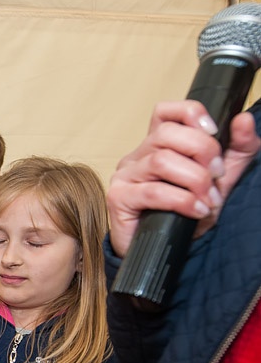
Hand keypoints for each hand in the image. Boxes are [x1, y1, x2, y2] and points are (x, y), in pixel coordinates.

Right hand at [107, 100, 259, 257]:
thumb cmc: (186, 214)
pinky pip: (153, 191)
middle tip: (216, 175)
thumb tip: (243, 120)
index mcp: (158, 145)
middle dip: (202, 151)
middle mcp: (138, 156)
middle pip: (166, 134)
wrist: (165, 250)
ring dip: (194, 180)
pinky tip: (196, 211)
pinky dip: (182, 200)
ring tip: (207, 200)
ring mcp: (125, 176)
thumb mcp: (219, 179)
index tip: (213, 131)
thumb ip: (235, 150)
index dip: (189, 112)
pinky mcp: (119, 198)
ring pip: (161, 161)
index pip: (165, 112)